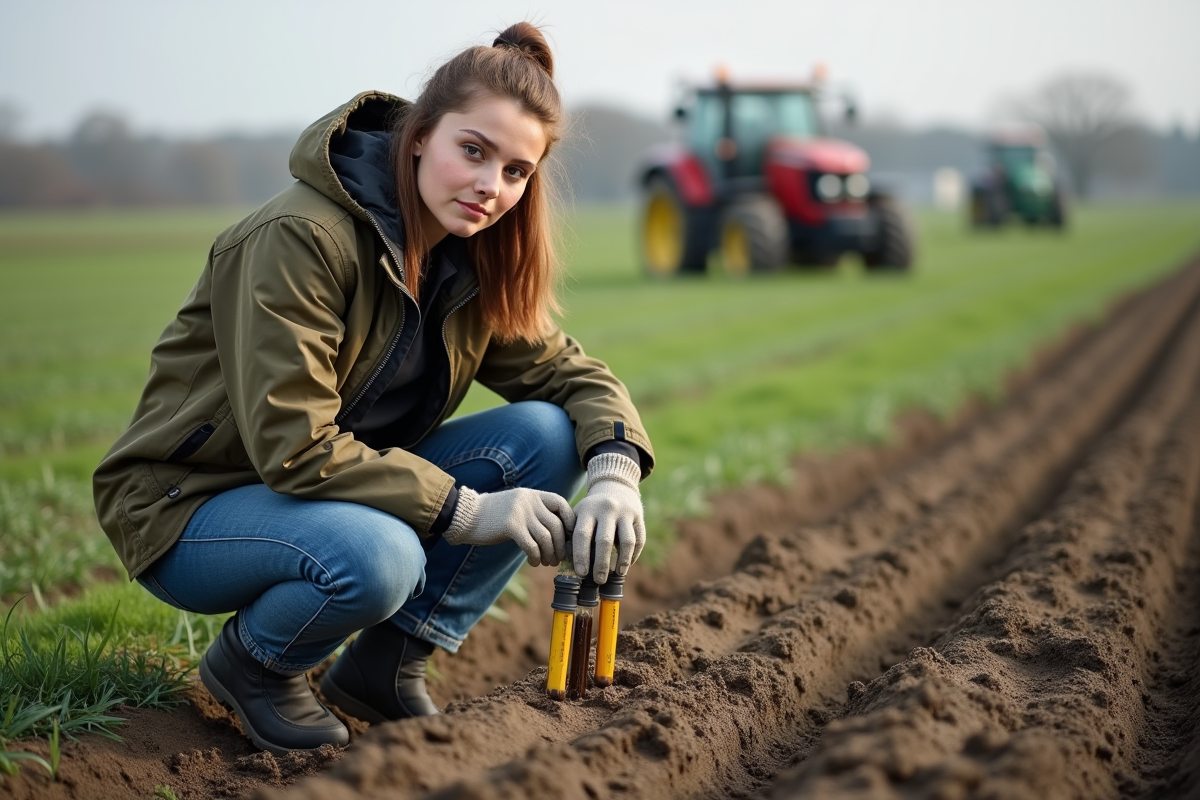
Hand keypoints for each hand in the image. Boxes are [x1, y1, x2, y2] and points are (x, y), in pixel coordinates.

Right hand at [444, 487, 574, 566]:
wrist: (466, 515)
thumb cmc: (493, 516)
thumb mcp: (517, 506)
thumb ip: (535, 512)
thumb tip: (558, 530)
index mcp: (532, 494)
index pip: (561, 503)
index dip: (569, 520)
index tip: (569, 537)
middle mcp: (529, 501)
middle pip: (556, 525)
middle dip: (561, 545)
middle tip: (559, 558)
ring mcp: (520, 512)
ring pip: (546, 538)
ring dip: (549, 554)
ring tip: (547, 563)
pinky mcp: (511, 526)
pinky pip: (532, 546)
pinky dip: (536, 557)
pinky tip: (533, 562)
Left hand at [572, 453, 644, 582]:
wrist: (614, 487)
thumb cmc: (591, 510)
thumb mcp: (579, 515)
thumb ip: (572, 536)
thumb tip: (566, 565)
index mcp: (587, 509)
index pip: (582, 535)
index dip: (581, 556)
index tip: (581, 573)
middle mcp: (607, 509)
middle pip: (604, 541)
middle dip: (601, 564)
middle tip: (599, 580)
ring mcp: (625, 512)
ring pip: (627, 541)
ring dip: (622, 560)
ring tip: (618, 574)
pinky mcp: (639, 517)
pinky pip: (639, 539)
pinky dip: (634, 554)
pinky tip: (627, 565)